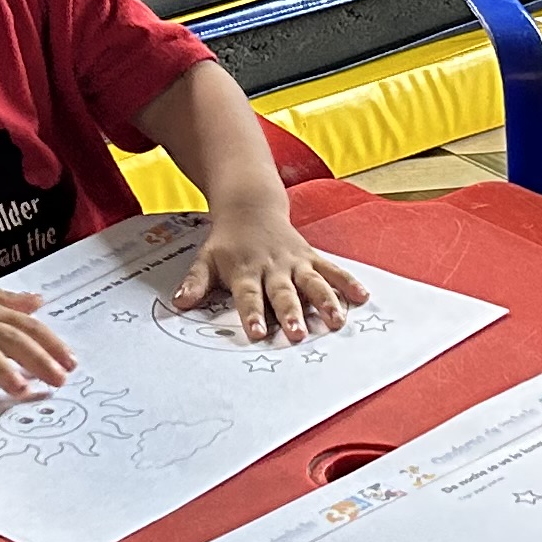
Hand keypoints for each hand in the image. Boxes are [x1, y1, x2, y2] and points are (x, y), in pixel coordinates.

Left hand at [177, 210, 365, 343]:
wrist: (250, 207)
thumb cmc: (228, 241)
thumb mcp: (206, 258)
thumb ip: (195, 282)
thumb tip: (179, 303)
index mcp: (246, 270)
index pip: (248, 296)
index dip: (252, 315)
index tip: (257, 334)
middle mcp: (273, 267)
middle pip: (283, 293)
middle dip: (291, 313)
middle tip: (298, 334)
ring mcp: (295, 262)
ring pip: (313, 283)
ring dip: (325, 301)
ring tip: (337, 320)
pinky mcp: (312, 258)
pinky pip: (332, 270)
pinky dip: (347, 282)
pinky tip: (362, 297)